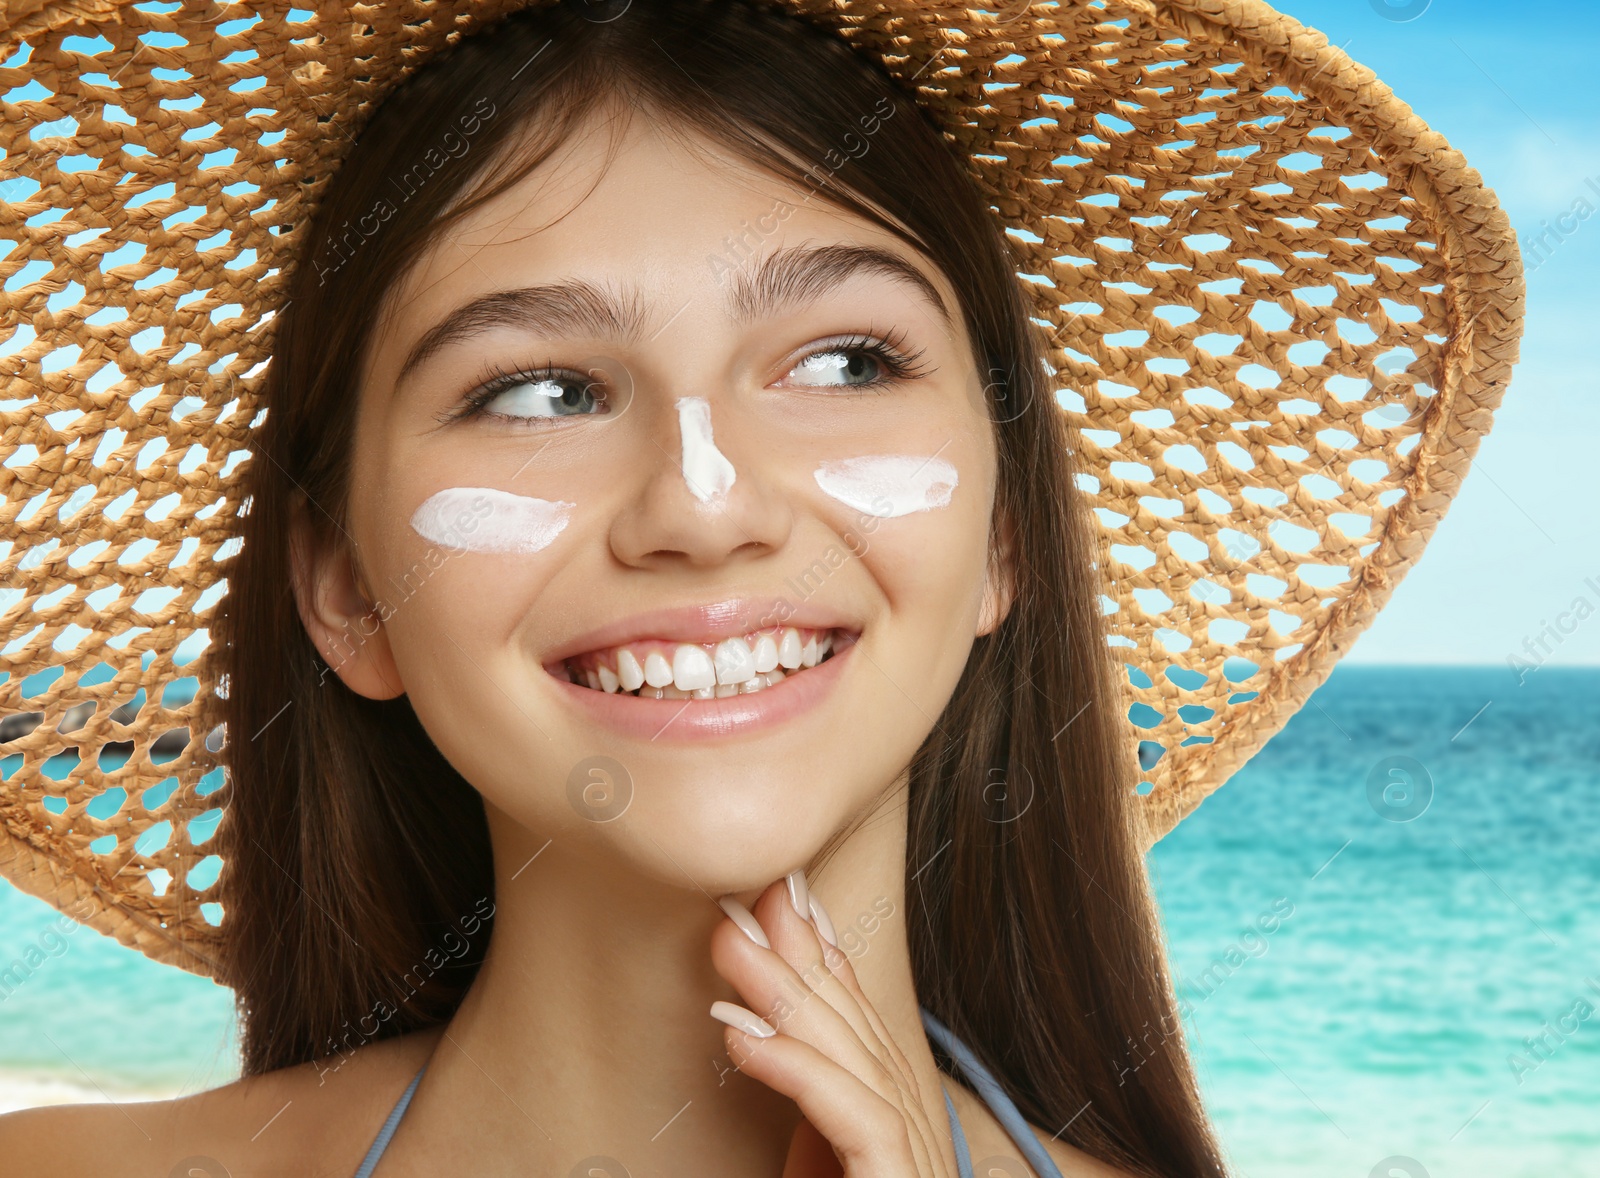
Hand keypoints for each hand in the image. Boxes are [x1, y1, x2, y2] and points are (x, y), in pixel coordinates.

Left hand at [708, 874, 956, 1177]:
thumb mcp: (819, 1163)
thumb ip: (807, 1110)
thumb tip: (757, 1030)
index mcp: (900, 1123)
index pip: (864, 1026)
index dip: (824, 959)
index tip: (778, 906)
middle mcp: (919, 1133)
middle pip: (858, 1028)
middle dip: (802, 956)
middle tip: (751, 898)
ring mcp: (919, 1160)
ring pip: (855, 1058)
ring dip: (785, 995)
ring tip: (733, 945)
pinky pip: (858, 1117)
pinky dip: (798, 1069)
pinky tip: (744, 1036)